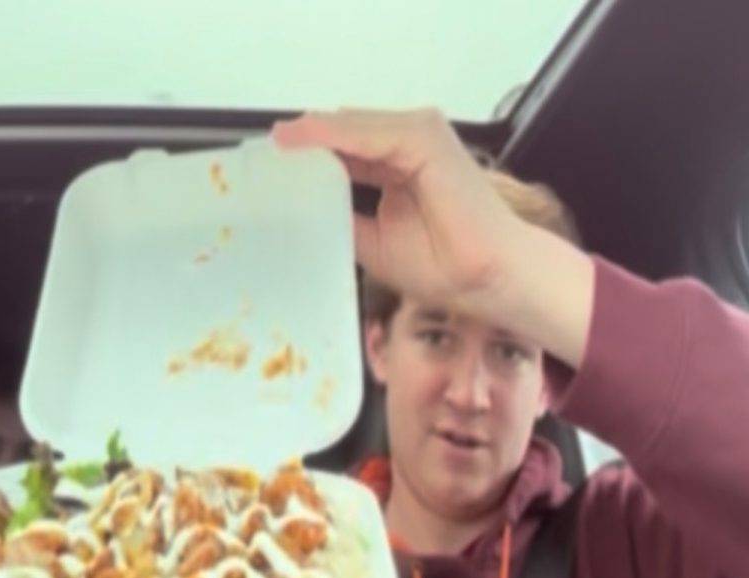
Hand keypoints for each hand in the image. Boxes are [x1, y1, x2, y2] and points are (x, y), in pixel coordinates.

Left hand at [273, 108, 593, 365]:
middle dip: (304, 142)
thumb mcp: (371, 241)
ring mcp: (419, 136)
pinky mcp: (425, 138)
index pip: (345, 150)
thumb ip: (341, 219)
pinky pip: (367, 133)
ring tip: (276, 145)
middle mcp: (408, 144)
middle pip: (345, 133)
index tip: (269, 167)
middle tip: (263, 154)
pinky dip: (332, 135)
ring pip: (352, 128)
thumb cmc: (444, 266)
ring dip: (312, 135)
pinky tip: (301, 141)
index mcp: (398, 164)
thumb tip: (300, 215)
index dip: (307, 156)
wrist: (486, 278)